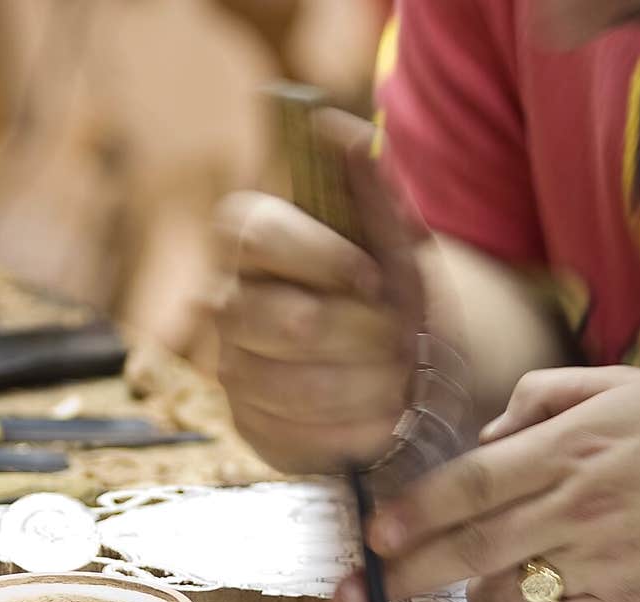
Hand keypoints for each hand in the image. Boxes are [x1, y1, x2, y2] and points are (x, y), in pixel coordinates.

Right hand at [212, 113, 422, 472]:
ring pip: (294, 385)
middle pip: (287, 319)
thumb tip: (340, 126)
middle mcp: (227, 303)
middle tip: (405, 345)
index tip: (375, 282)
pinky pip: (295, 437)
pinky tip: (381, 423)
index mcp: (251, 238)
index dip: (322, 258)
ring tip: (402, 387)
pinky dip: (351, 434)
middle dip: (364, 338)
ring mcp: (233, 369)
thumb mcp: (402, 242)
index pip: (258, 234)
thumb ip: (376, 187)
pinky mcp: (250, 427)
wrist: (413, 373)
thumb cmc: (398, 297)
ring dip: (366, 390)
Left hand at [334, 366, 639, 601]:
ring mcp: (605, 563)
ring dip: (483, 594)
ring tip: (501, 579)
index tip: (372, 536)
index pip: (469, 483)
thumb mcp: (627, 386)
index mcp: (573, 447)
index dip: (412, 513)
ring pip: (507, 594)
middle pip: (469, 548)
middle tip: (356, 593)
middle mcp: (581, 505)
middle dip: (403, 575)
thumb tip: (484, 437)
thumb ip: (545, 398)